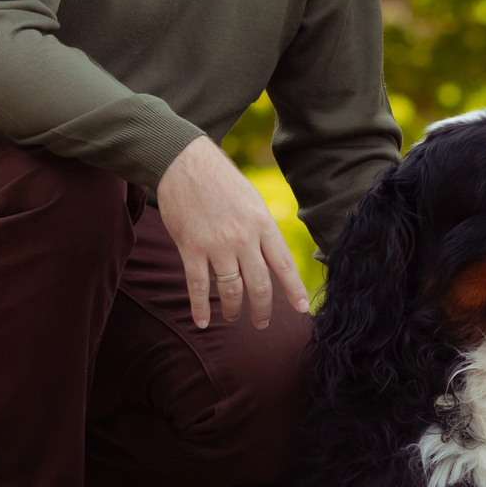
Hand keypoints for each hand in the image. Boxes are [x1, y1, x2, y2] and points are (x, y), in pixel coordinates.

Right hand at [154, 136, 308, 330]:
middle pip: (259, 284)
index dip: (294, 290)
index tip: (301, 309)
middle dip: (263, 309)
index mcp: (263, 224)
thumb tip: (272, 255)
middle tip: (262, 323)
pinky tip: (202, 321)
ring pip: (230, 290)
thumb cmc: (221, 180)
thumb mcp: (253, 200)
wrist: (184, 163)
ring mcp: (217, 245)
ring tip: (233, 318)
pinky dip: (200, 307)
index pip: (284, 264)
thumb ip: (262, 229)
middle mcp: (243, 238)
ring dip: (233, 310)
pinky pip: (198, 286)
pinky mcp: (191, 248)